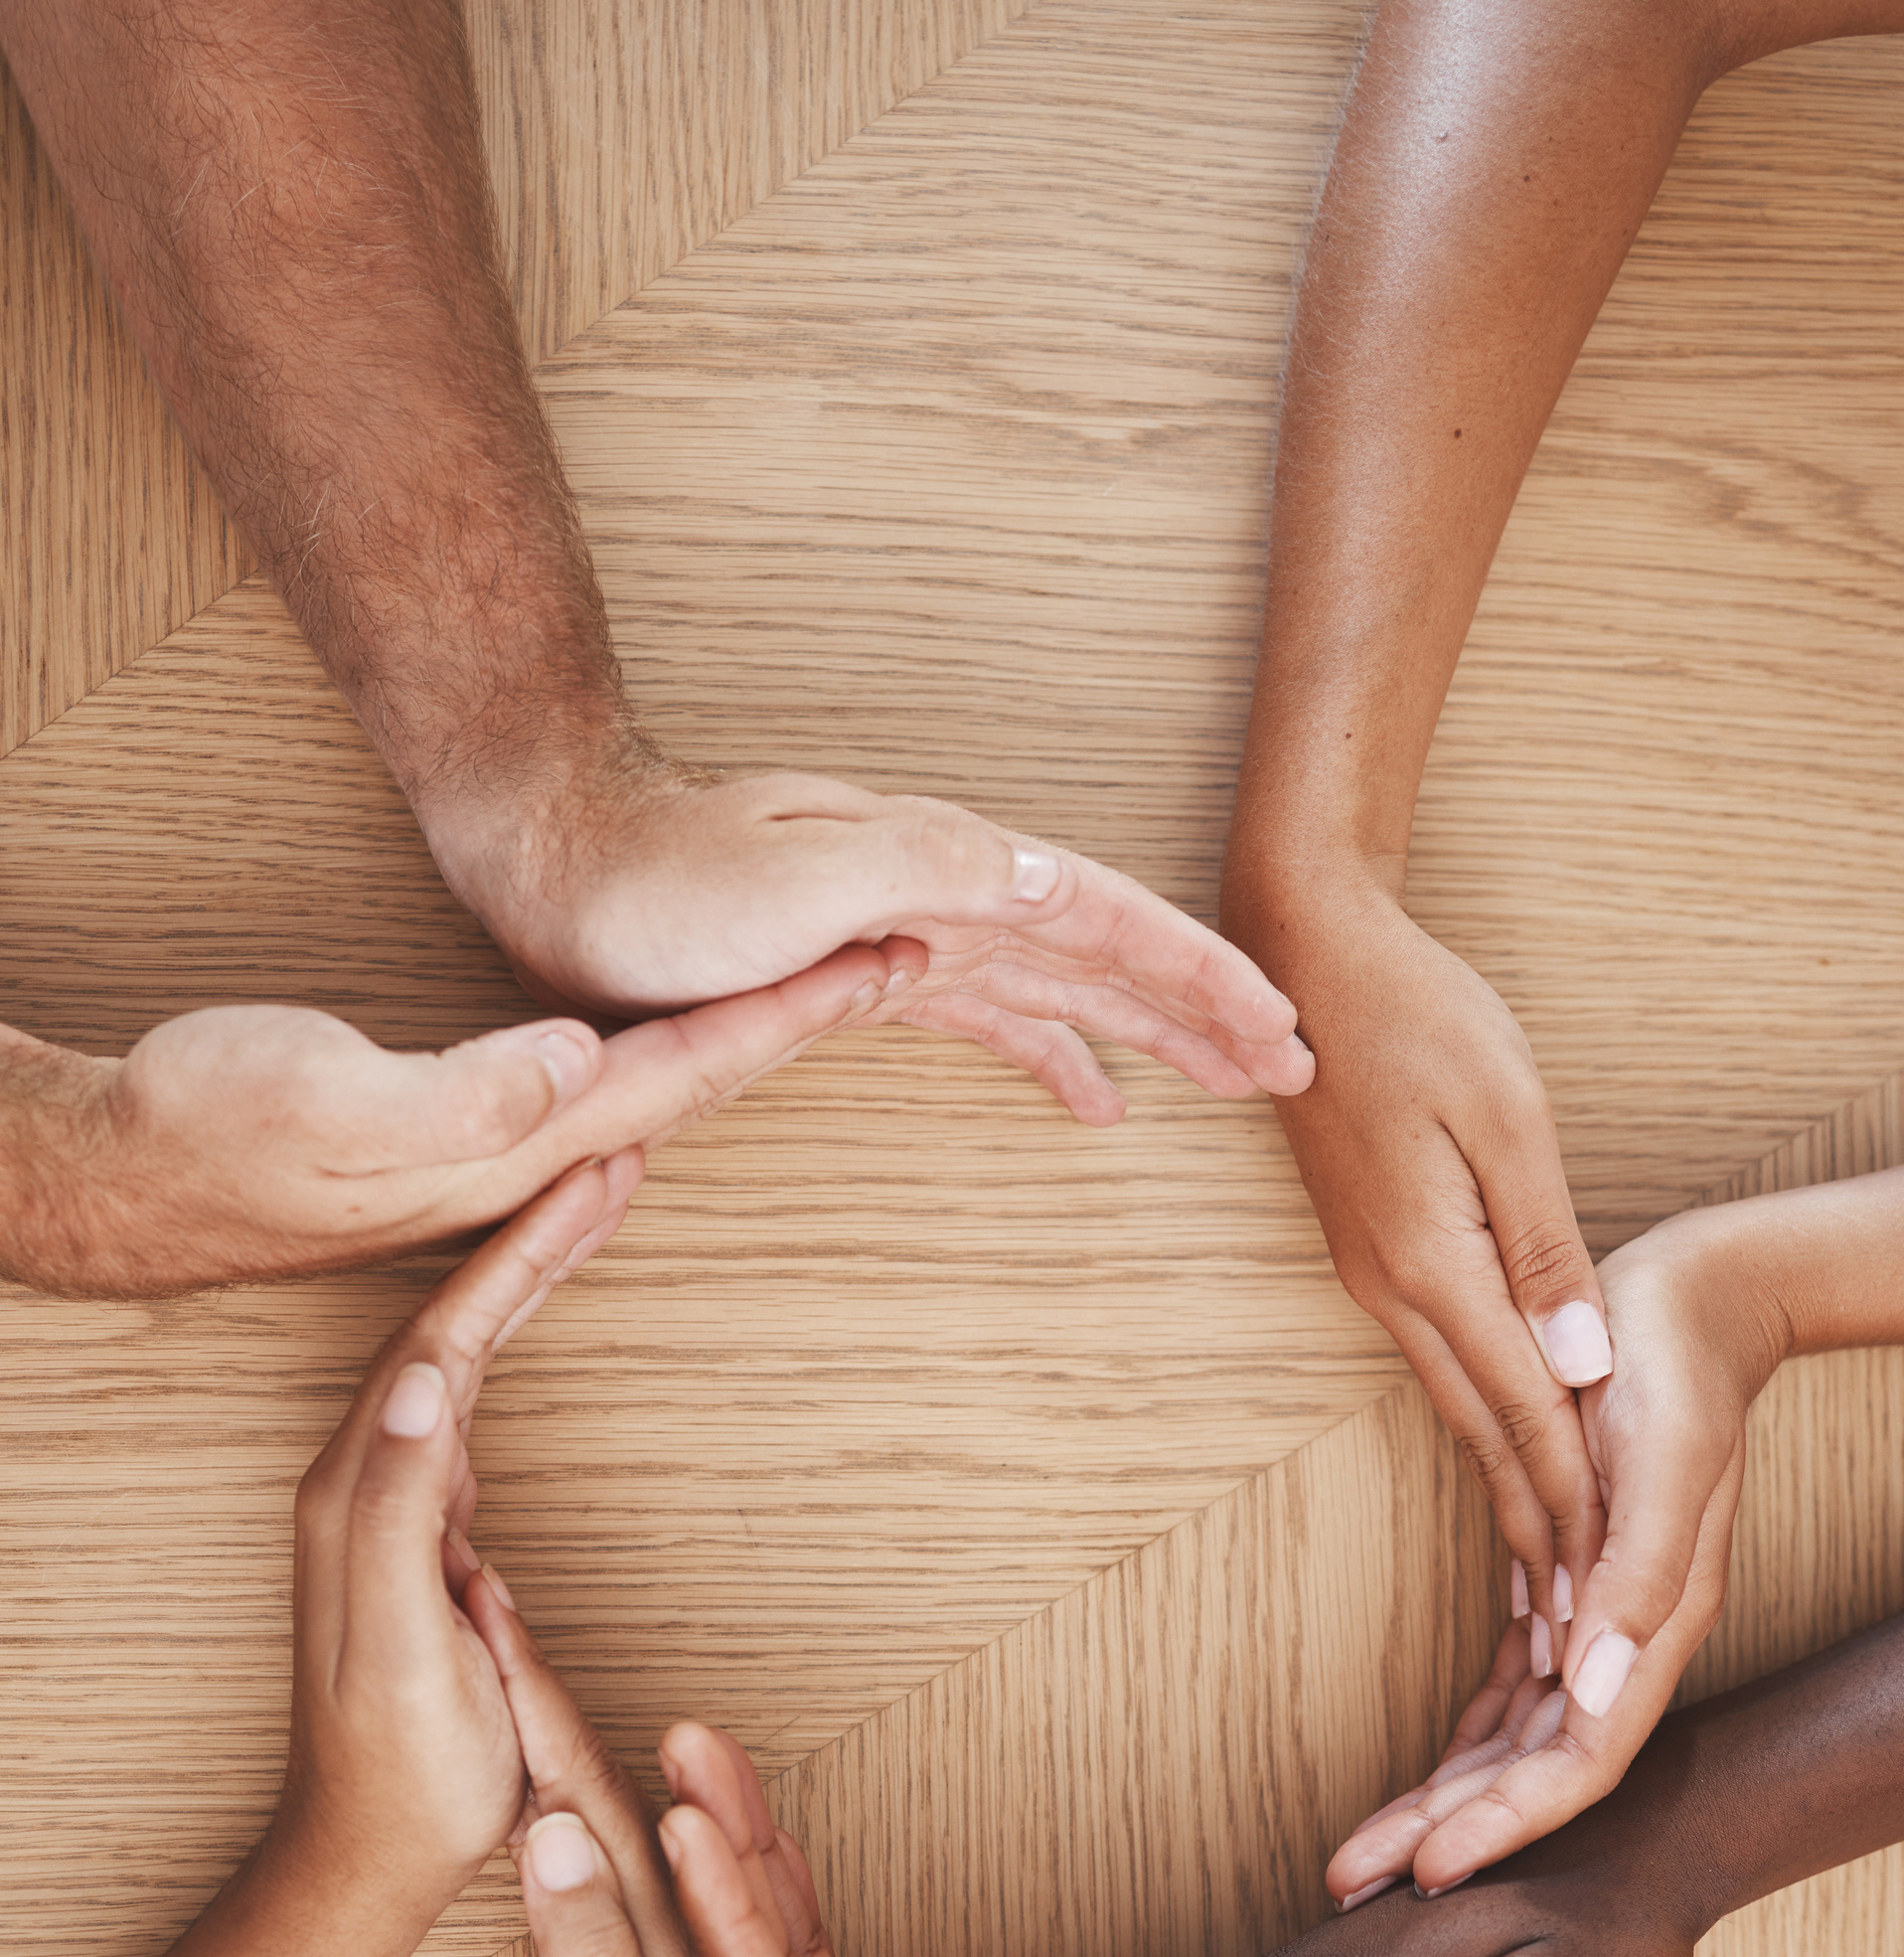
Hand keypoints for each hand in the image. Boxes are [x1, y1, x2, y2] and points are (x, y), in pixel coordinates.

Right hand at [0, 943, 906, 1296]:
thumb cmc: (207, 1135)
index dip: (791, 1011)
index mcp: (516, 1141)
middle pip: (703, 1083)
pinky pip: (607, 1101)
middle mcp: (527, 1156)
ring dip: (760, 1041)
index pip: (687, 1070)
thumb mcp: (324, 1103)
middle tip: (915, 956)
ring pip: (664, 1093)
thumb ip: (453, 1096)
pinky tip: (692, 1062)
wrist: (125, 1184)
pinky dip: (678, 1064)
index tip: (888, 959)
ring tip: (842, 993)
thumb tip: (572, 1069)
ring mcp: (497, 1156)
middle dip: (810, 1018)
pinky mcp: (463, 1141)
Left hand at [269, 1151, 640, 1930]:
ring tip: (587, 1211)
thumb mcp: (403, 1641)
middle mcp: (365, 1481)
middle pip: (450, 1324)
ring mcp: (392, 1506)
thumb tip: (428, 1379)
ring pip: (460, 1355)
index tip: (589, 1179)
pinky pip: (466, 1405)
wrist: (368, 1858)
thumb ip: (402, 1510)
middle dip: (527, 1237)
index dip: (518, 1252)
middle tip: (608, 1165)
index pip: (444, 1337)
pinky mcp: (422, 1535)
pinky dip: (511, 1344)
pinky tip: (533, 1325)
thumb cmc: (405, 1770)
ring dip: (521, 1278)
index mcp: (361, 1493)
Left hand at [426, 753, 1315, 1124]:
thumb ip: (934, 867)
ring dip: (1149, 1034)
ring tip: (1232, 1080)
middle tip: (1298, 1068)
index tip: (1282, 1030)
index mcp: (946, 871)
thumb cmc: (655, 878)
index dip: (1199, 977)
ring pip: (1062, 989)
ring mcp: (907, 934)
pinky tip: (1088, 1099)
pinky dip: (1052, 1055)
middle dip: (1206, 1010)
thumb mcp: (799, 871)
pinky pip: (993, 1018)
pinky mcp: (863, 973)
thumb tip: (1064, 882)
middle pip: (1107, 955)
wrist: (553, 857)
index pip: (1106, 922)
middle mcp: (942, 896)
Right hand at [484, 1637, 838, 1956]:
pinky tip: (703, 1820)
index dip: (534, 1706)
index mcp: (672, 1946)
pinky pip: (723, 1895)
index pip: (596, 1801)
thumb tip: (560, 1834)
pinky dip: (705, 1834)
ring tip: (563, 1653)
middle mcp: (708, 1951)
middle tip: (501, 1602)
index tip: (484, 1612)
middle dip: (559, 1698)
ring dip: (630, 1744)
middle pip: (630, 1800)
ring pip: (684, 1840)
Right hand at [1223, 863, 1607, 1616]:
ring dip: (1508, 1486)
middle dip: (1539, 1528)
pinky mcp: (1370, 1253)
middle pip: (1485, 1430)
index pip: (1526, 1408)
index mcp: (1432, 1263)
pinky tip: (1504, 1452)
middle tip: (1578, 1628)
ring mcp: (1373, 1275)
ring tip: (1547, 1569)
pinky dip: (1480, 1423)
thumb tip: (1584, 1359)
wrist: (1300, 953)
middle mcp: (1393, 1288)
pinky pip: (1437, 1363)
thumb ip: (1545, 1243)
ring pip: (1456, 1405)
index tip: (1610, 1585)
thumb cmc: (1415, 1012)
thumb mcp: (1506, 1115)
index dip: (1577, 1499)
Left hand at [1326, 1207, 1783, 1899]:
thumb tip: (1592, 1687)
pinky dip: (1468, 1733)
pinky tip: (1428, 1770)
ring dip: (1446, 1797)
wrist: (1699, 1298)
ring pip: (1515, 1738)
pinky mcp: (1566, 1580)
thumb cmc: (1679, 1370)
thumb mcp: (1669, 1461)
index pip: (1577, 1761)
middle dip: (1448, 1832)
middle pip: (1533, 1769)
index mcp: (1654, 1626)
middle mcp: (1627, 1640)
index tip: (1429, 1873)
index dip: (1506, 1823)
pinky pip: (1513, 1685)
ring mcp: (1599, 1616)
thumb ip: (1642, 1579)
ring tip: (1367, 1852)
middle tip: (1351, 1883)